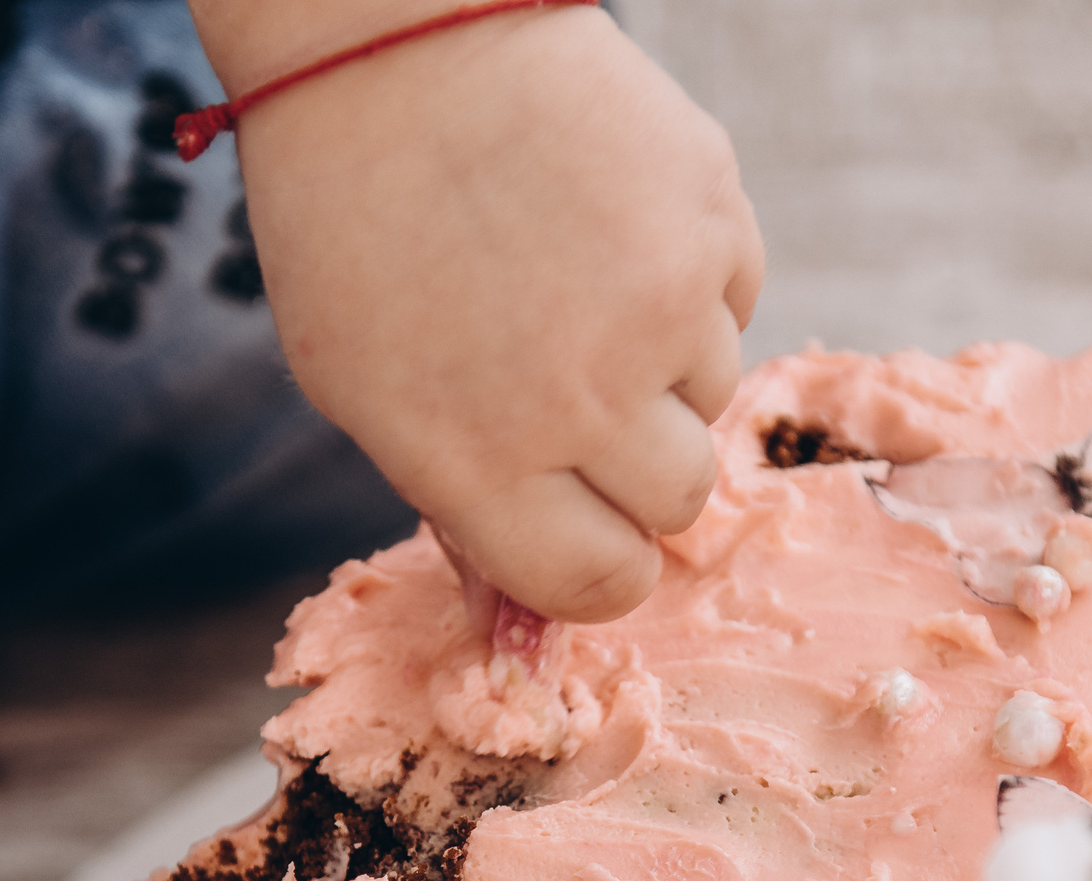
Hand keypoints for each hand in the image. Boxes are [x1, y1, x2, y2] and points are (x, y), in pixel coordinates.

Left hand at [197, 2, 763, 621]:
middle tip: (584, 402)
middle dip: (639, 471)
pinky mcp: (714, 219)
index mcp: (478, 459)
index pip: (600, 584)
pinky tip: (608, 227)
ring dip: (663, 367)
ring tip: (577, 286)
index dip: (601, 569)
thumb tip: (519, 612)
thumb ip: (455, 499)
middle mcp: (582, 399)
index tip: (590, 533)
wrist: (394, 37)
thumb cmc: (355, 223)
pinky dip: (689, 284)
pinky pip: (736, 301)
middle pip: (678, 502)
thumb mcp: (360, 386)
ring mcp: (660, 305)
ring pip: (713, 398)